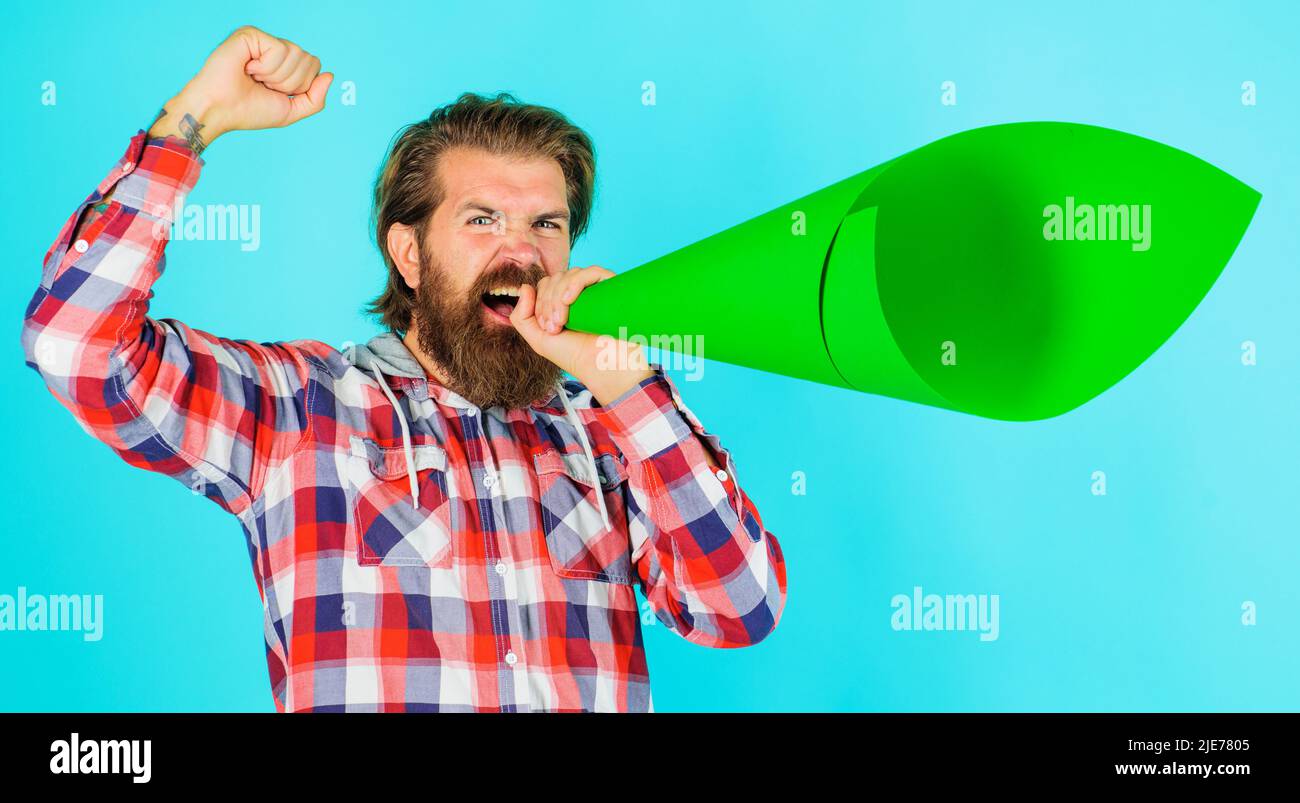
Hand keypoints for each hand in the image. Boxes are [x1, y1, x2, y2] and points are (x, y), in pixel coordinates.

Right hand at [149, 25, 332, 147]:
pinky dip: (266, 67)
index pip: (315, 66)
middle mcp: (276, 49)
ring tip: (254, 78)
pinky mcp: (251, 34)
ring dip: (276, 76)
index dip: (300, 86)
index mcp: (286, 64)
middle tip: (263, 86)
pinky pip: (279, 50)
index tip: (275, 92)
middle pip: (309, 60)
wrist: (221, 110)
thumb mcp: (291, 110)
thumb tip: (330, 76)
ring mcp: (264, 40)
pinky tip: (248, 68)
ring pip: (296, 54)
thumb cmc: (249, 111)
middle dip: (290, 82)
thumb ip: (315, 99)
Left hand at [509, 265, 653, 404]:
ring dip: (557, 298)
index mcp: (564, 301)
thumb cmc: (574, 355)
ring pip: (569, 275)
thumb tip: (525, 286)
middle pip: (555, 278)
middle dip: (548, 303)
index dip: (540, 302)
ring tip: (562, 322)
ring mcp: (595, 288)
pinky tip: (569, 300)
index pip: (545, 285)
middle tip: (555, 328)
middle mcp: (580, 292)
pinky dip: (574, 283)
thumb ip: (521, 316)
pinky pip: (590, 272)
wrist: (602, 365)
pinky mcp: (610, 286)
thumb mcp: (538, 338)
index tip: (549, 328)